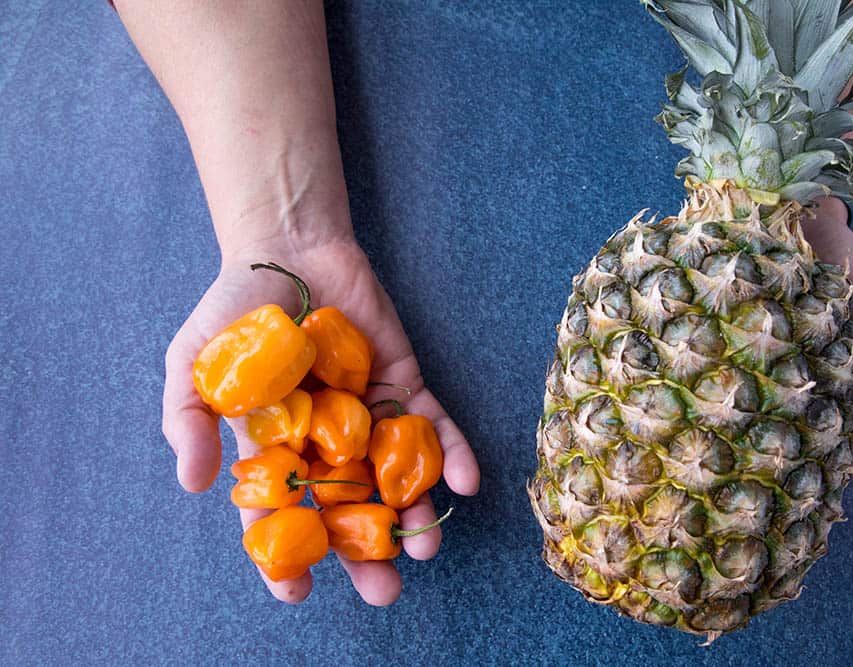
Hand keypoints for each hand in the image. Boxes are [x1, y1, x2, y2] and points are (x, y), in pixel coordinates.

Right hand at [162, 237, 480, 604]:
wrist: (287, 249)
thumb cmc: (233, 310)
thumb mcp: (194, 365)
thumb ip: (189, 421)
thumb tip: (194, 485)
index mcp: (276, 450)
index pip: (281, 515)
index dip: (287, 557)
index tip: (298, 592)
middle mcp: (327, 443)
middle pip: (348, 510)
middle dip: (366, 554)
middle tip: (385, 591)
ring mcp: (369, 417)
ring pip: (396, 477)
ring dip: (415, 514)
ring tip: (426, 547)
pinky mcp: (403, 386)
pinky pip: (433, 427)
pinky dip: (453, 454)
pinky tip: (466, 484)